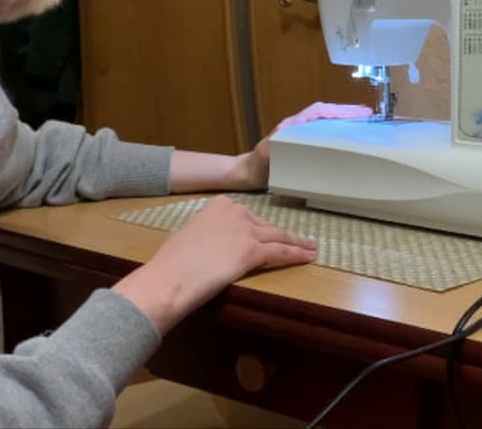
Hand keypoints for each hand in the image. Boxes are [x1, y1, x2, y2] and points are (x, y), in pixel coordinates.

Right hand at [113, 195, 316, 332]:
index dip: (259, 228)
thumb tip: (211, 244)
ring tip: (311, 247)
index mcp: (218, 205)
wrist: (169, 276)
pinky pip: (281, 252)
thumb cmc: (171, 262)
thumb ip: (207, 233)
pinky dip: (297, 255)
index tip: (267, 234)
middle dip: (282, 235)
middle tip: (299, 240)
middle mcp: (235, 212)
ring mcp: (246, 230)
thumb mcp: (189, 235)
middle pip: (265, 226)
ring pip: (279, 237)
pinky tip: (309, 257)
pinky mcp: (253, 251)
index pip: (247, 217)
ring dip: (298, 243)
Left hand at [227, 102, 372, 189]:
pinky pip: (325, 135)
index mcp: (292, 126)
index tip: (359, 112)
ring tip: (365, 124)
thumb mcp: (262, 157)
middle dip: (348, 112)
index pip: (319, 112)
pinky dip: (338, 134)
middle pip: (327, 114)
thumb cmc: (256, 166)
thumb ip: (269, 148)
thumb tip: (277, 141)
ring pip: (327, 122)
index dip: (339, 110)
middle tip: (369, 116)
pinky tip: (349, 141)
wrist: (247, 174)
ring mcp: (302, 135)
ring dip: (345, 121)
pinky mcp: (304, 146)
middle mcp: (299, 127)